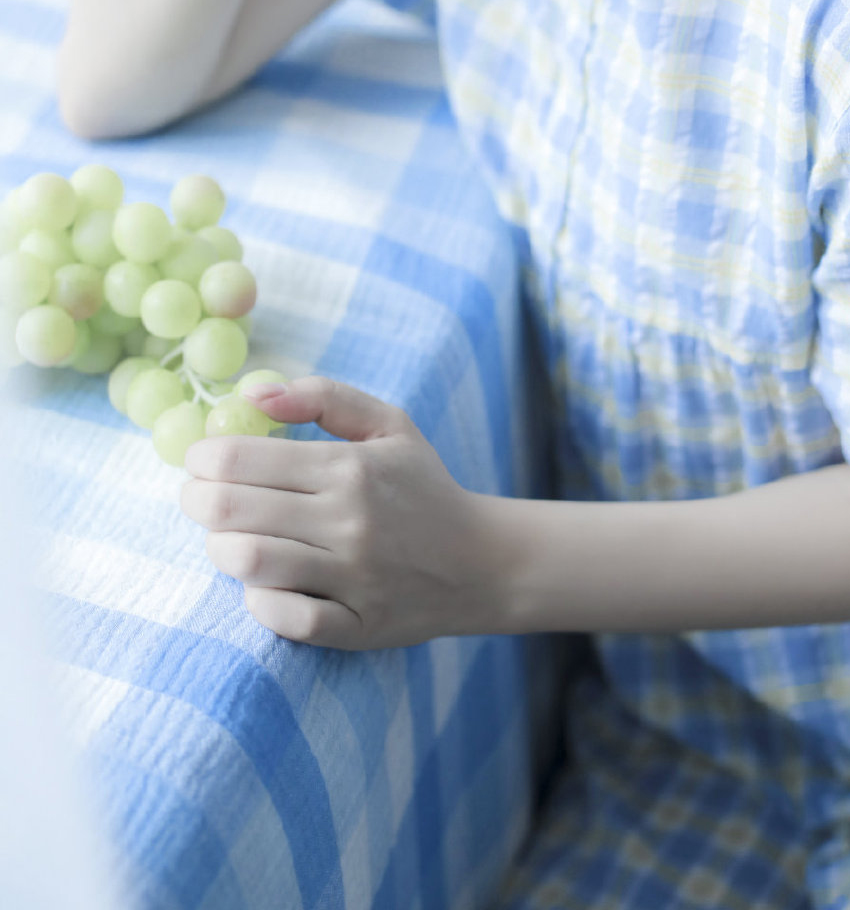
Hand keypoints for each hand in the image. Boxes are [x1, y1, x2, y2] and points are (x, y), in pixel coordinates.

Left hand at [179, 377, 499, 648]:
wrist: (481, 562)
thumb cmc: (423, 486)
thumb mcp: (388, 423)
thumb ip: (321, 397)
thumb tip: (252, 394)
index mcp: (349, 467)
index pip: (238, 460)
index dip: (201, 458)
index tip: (201, 461)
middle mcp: (348, 521)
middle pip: (228, 511)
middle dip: (196, 501)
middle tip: (199, 497)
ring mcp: (352, 578)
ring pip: (247, 563)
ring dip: (220, 549)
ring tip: (228, 538)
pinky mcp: (357, 627)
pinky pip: (284, 620)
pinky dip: (259, 602)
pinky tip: (263, 584)